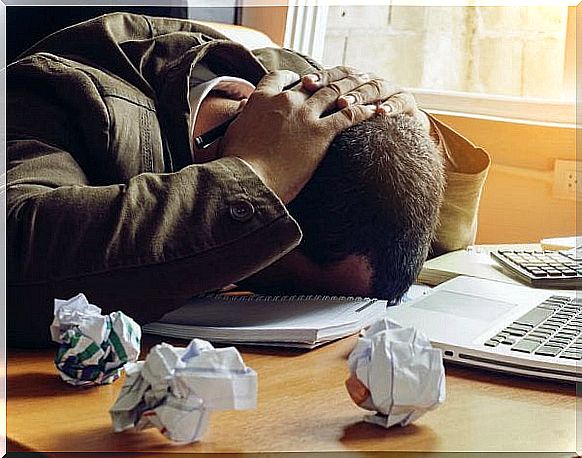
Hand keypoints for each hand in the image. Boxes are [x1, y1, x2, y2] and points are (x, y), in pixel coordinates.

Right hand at [220, 70, 376, 203]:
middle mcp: (285, 100)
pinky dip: (363, 111)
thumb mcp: (231, 136)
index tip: (301, 81)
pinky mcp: (321, 133)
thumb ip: (242, 123)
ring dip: (351, 90)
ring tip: (364, 88)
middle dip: (328, 82)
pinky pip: (348, 116)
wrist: (249, 179)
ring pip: (333, 94)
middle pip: (312, 84)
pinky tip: (373, 111)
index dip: (292, 78)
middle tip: (340, 84)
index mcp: (261, 100)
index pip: (278, 78)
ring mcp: (305, 115)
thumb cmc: (236, 165)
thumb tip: (241, 123)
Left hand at [301, 66, 429, 132]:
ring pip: (375, 87)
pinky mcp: (407, 103)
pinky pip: (400, 102)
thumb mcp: (338, 122)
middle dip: (339, 86)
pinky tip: (381, 113)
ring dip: (360, 95)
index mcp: (351, 83)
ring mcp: (389, 90)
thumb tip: (289, 110)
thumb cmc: (359, 131)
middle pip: (354, 78)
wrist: (397, 139)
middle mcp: (369, 81)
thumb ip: (320, 114)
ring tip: (347, 105)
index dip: (321, 77)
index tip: (305, 83)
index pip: (334, 75)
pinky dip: (391, 106)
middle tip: (323, 94)